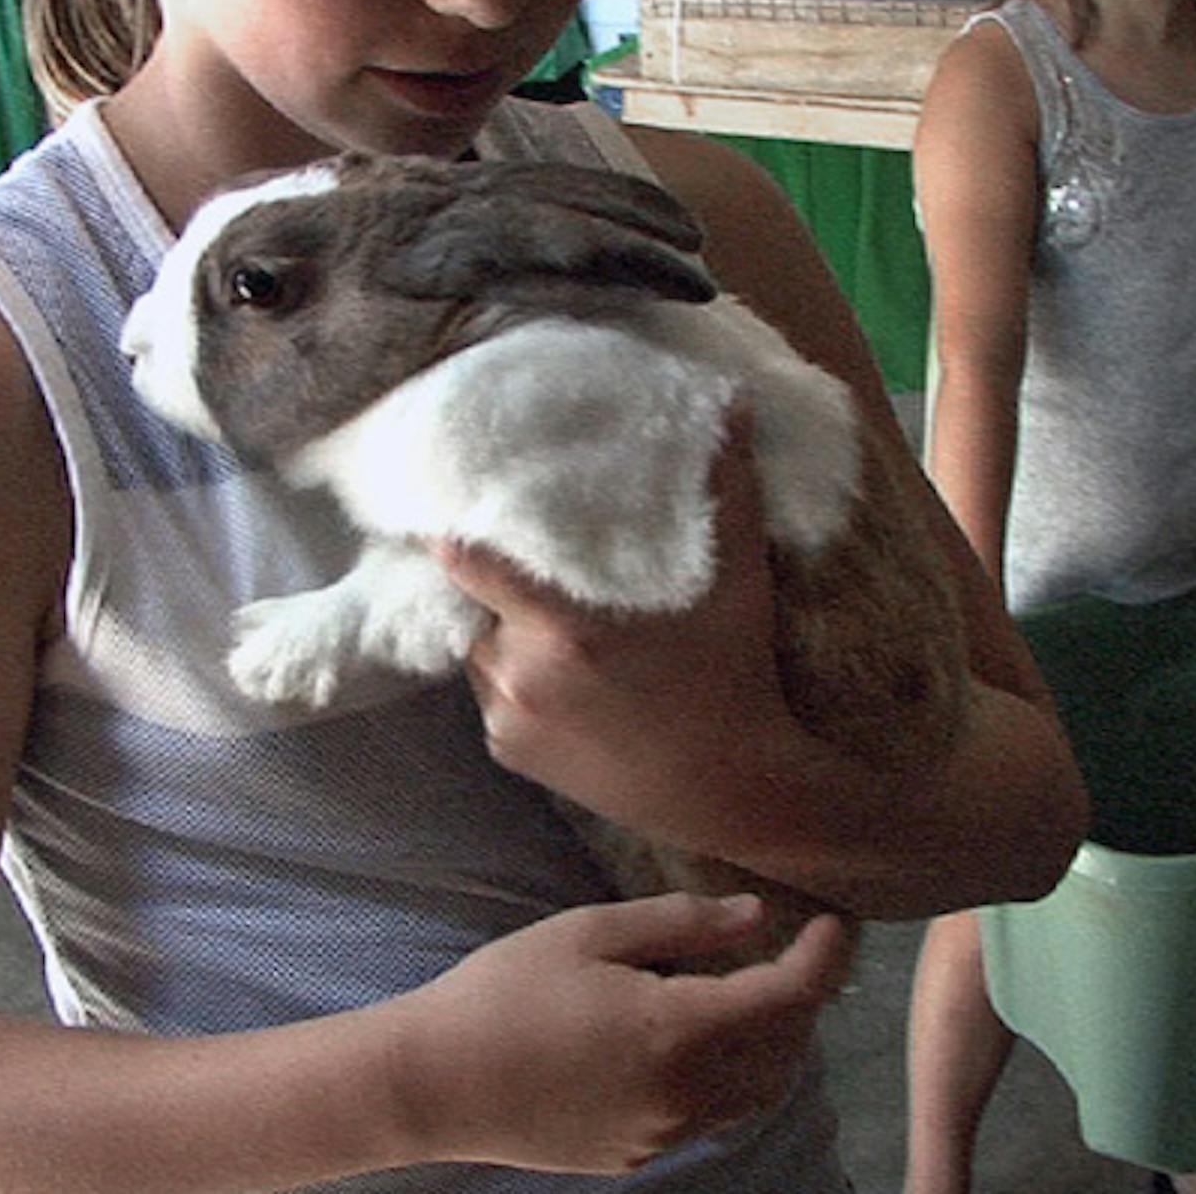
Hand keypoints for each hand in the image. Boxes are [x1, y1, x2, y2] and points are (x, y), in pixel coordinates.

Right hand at [400, 893, 852, 1172]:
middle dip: (804, 998)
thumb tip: (756, 917)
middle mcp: (684, 1093)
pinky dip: (731, 1076)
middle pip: (786, 1049)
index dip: (825, 958)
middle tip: (796, 949)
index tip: (837, 923)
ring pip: (756, 1092)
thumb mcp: (590, 933)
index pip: (790, 997)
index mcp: (678, 1030)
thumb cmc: (505, 992)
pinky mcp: (637, 1156)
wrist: (435, 1084)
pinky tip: (699, 1038)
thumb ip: (683, 924)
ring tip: (755, 992)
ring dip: (775, 1043)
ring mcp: (662, 1134)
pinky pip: (712, 1116)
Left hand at [438, 411, 789, 836]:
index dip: (457, 525)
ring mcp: (508, 721)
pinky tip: (564, 674)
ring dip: (505, 631)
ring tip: (551, 618)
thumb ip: (726, 487)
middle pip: (474, 603)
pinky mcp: (509, 753)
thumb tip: (732, 403)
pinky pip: (494, 698)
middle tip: (523, 560)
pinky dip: (516, 680)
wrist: (734, 793)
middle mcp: (520, 676)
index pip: (466, 560)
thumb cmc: (735, 676)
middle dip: (494, 582)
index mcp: (563, 628)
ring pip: (480, 651)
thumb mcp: (738, 580)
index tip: (459, 499)